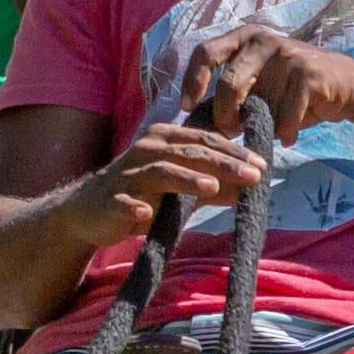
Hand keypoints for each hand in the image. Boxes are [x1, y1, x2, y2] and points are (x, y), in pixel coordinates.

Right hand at [88, 115, 268, 242]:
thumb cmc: (143, 194)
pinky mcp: (110, 200)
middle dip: (223, 164)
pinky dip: (134, 206)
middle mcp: (146, 150)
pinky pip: (123, 203)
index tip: (263, 164)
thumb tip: (250, 187)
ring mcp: (127, 175)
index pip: (205, 140)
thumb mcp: (181, 188)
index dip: (234, 152)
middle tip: (252, 175)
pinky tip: (146, 213)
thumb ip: (213, 186)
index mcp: (164, 139)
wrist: (90, 209)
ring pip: (160, 173)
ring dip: (186, 179)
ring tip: (212, 187)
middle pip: (189, 153)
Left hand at [178, 23, 353, 146]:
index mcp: (245, 38)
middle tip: (228, 132)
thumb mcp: (260, 85)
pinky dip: (285, 133)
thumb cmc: (296, 90)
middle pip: (228, 82)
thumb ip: (233, 94)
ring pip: (257, 102)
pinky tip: (289, 137)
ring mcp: (286, 55)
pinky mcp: (308, 74)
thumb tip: (196, 121)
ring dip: (258, 126)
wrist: (349, 86)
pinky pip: (285, 115)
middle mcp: (263, 40)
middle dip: (224, 114)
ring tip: (264, 134)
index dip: (191, 80)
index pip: (206, 52)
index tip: (186, 106)